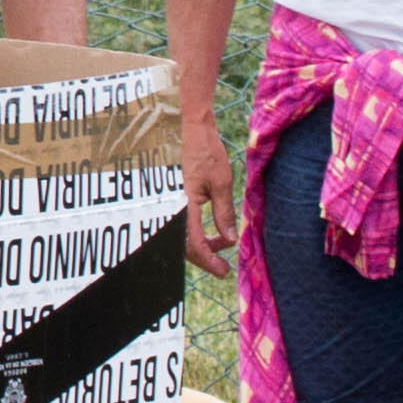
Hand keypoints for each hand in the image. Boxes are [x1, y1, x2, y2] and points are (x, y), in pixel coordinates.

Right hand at [181, 116, 248, 275]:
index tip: (223, 271)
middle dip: (205, 258)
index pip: (194, 243)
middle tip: (224, 268)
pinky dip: (199, 235)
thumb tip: (229, 239)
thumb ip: (224, 212)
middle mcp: (174, 208)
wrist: (191, 131)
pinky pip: (184, 227)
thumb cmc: (206, 152)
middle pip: (185, 246)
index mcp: (184, 205)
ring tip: (223, 246)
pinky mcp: (176, 202)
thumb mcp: (222, 182)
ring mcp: (173, 205)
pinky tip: (214, 235)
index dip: (208, 260)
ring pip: (183, 238)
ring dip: (203, 247)